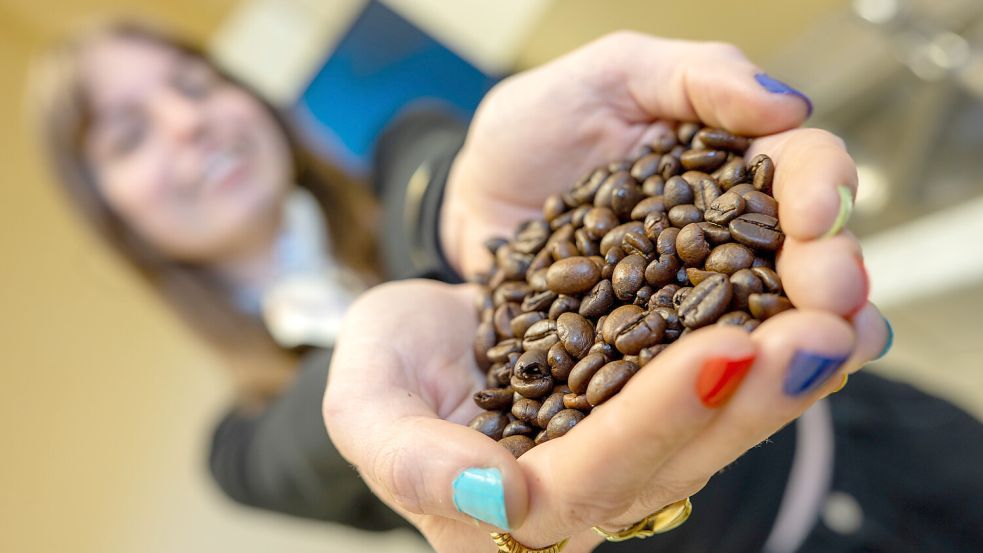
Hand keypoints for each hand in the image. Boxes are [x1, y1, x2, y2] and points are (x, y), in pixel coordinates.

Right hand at [323, 281, 885, 551]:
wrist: (426, 338)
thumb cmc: (392, 371)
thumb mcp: (369, 405)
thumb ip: (410, 459)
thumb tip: (497, 497)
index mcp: (523, 503)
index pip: (595, 474)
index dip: (657, 418)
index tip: (722, 351)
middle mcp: (595, 487)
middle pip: (684, 456)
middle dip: (756, 397)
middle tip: (821, 332)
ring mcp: (637, 444)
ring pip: (723, 422)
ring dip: (786, 372)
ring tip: (840, 313)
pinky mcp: (662, 396)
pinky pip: (727, 378)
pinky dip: (776, 342)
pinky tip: (819, 298)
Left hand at [441, 30, 886, 367]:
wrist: (474, 196)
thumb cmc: (540, 125)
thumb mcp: (610, 74)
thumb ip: (695, 76)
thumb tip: (787, 105)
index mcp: (735, 164)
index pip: (800, 170)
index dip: (821, 189)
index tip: (814, 217)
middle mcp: (730, 238)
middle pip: (802, 258)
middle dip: (827, 279)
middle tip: (831, 299)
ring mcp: (693, 303)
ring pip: (771, 326)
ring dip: (803, 344)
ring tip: (821, 358)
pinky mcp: (650, 354)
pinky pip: (694, 376)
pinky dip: (726, 388)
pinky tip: (747, 398)